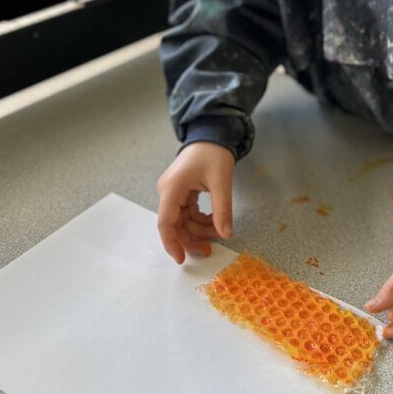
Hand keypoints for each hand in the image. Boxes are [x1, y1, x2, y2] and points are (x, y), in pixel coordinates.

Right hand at [156, 142, 234, 262]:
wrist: (211, 133)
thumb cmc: (214, 153)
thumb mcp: (222, 182)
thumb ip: (222, 210)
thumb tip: (226, 235)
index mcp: (172, 188)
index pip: (166, 222)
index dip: (172, 243)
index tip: (181, 260)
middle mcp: (168, 191)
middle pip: (174, 225)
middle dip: (190, 239)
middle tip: (209, 250)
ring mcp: (173, 191)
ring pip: (182, 221)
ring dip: (198, 230)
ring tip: (218, 232)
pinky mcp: (181, 192)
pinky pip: (187, 213)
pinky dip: (199, 220)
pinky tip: (213, 221)